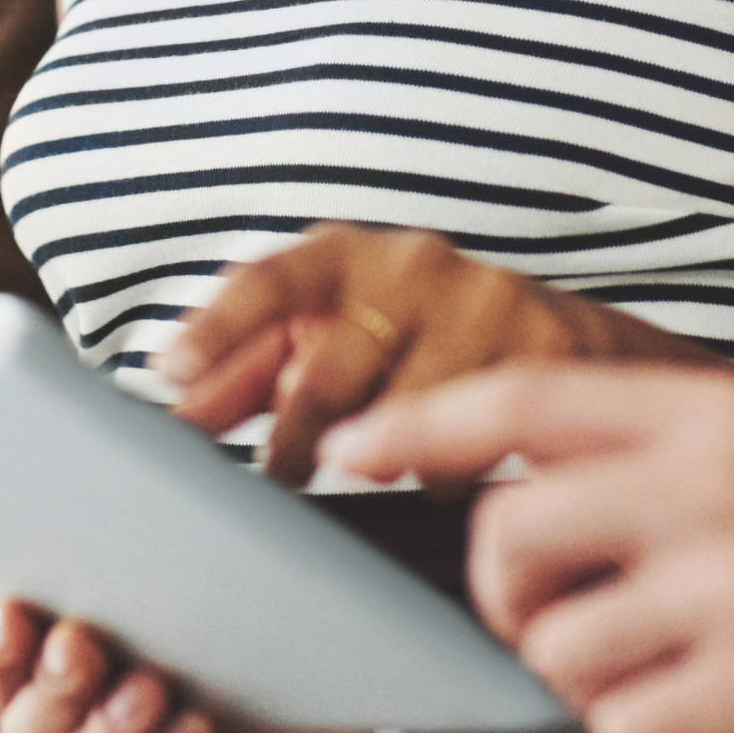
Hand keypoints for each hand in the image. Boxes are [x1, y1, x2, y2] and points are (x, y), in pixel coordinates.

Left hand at [158, 225, 682, 485]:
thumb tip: (170, 411)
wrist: (563, 341)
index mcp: (346, 255)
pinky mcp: (545, 347)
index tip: (171, 372)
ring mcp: (483, 301)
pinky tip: (453, 465)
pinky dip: (449, 473)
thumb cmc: (417, 338)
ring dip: (383, 456)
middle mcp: (411, 266)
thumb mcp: (332, 333)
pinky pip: (476, 445)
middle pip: (330, 370)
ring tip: (383, 462)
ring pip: (406, 417)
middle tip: (282, 477)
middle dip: (296, 436)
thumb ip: (249, 371)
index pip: (268, 281)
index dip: (218, 327)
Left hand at [324, 362, 733, 732]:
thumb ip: (669, 460)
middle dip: (500, 595)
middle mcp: (706, 487)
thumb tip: (538, 485)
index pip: (526, 399)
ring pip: (555, 642)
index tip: (350, 446)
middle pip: (507, 532)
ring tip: (657, 674)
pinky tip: (702, 724)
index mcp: (712, 415)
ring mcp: (726, 586)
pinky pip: (621, 727)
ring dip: (582, 677)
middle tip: (545, 621)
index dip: (422, 422)